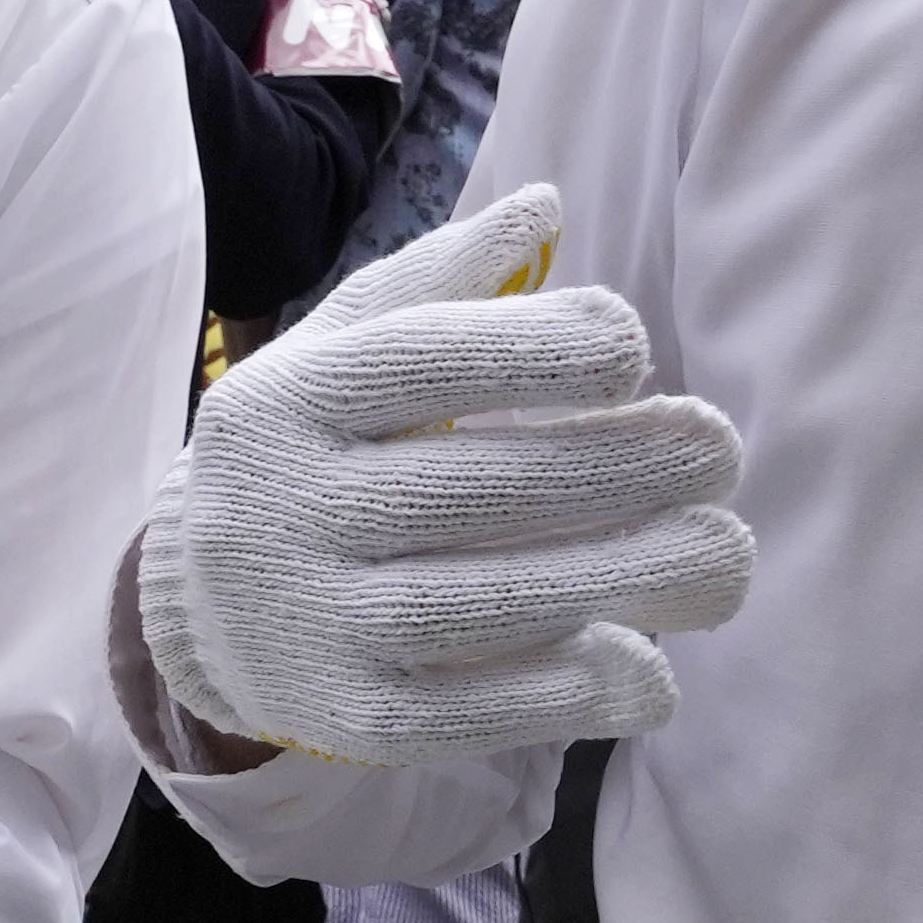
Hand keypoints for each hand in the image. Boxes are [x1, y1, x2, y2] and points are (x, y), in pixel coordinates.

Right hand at [131, 188, 758, 762]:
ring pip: (484, 604)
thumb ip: (439, 282)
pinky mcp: (347, 720)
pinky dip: (570, 695)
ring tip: (725, 556)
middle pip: (472, 487)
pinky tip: (651, 671)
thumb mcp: (340, 354)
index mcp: (286, 401)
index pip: (420, 364)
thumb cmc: (311, 453)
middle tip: (722, 451)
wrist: (197, 605)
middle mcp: (284, 512)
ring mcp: (312, 625)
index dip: (539, 352)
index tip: (634, 352)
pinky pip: (471, 715)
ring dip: (624, 580)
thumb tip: (546, 202)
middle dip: (618, 468)